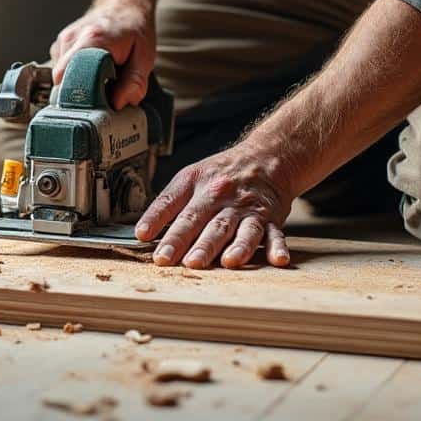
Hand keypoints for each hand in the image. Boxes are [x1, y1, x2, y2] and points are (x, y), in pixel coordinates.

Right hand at [49, 0, 155, 109]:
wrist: (124, 3)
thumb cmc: (135, 28)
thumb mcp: (145, 57)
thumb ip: (134, 82)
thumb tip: (118, 104)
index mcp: (92, 40)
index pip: (69, 78)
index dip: (79, 98)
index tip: (93, 107)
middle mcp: (72, 38)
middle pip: (62, 80)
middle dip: (78, 95)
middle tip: (100, 97)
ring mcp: (63, 40)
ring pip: (60, 76)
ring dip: (76, 84)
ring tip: (98, 78)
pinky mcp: (60, 44)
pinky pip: (60, 69)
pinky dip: (73, 75)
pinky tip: (90, 70)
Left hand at [134, 142, 294, 269]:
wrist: (266, 158)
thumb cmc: (222, 174)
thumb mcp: (190, 178)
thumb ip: (167, 205)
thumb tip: (143, 233)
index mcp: (196, 185)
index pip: (172, 203)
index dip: (156, 220)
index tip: (143, 237)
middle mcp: (221, 196)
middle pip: (204, 220)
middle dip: (191, 241)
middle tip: (180, 261)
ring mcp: (246, 208)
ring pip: (239, 229)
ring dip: (235, 247)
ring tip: (227, 262)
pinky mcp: (270, 219)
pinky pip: (275, 234)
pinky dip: (277, 247)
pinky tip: (278, 260)